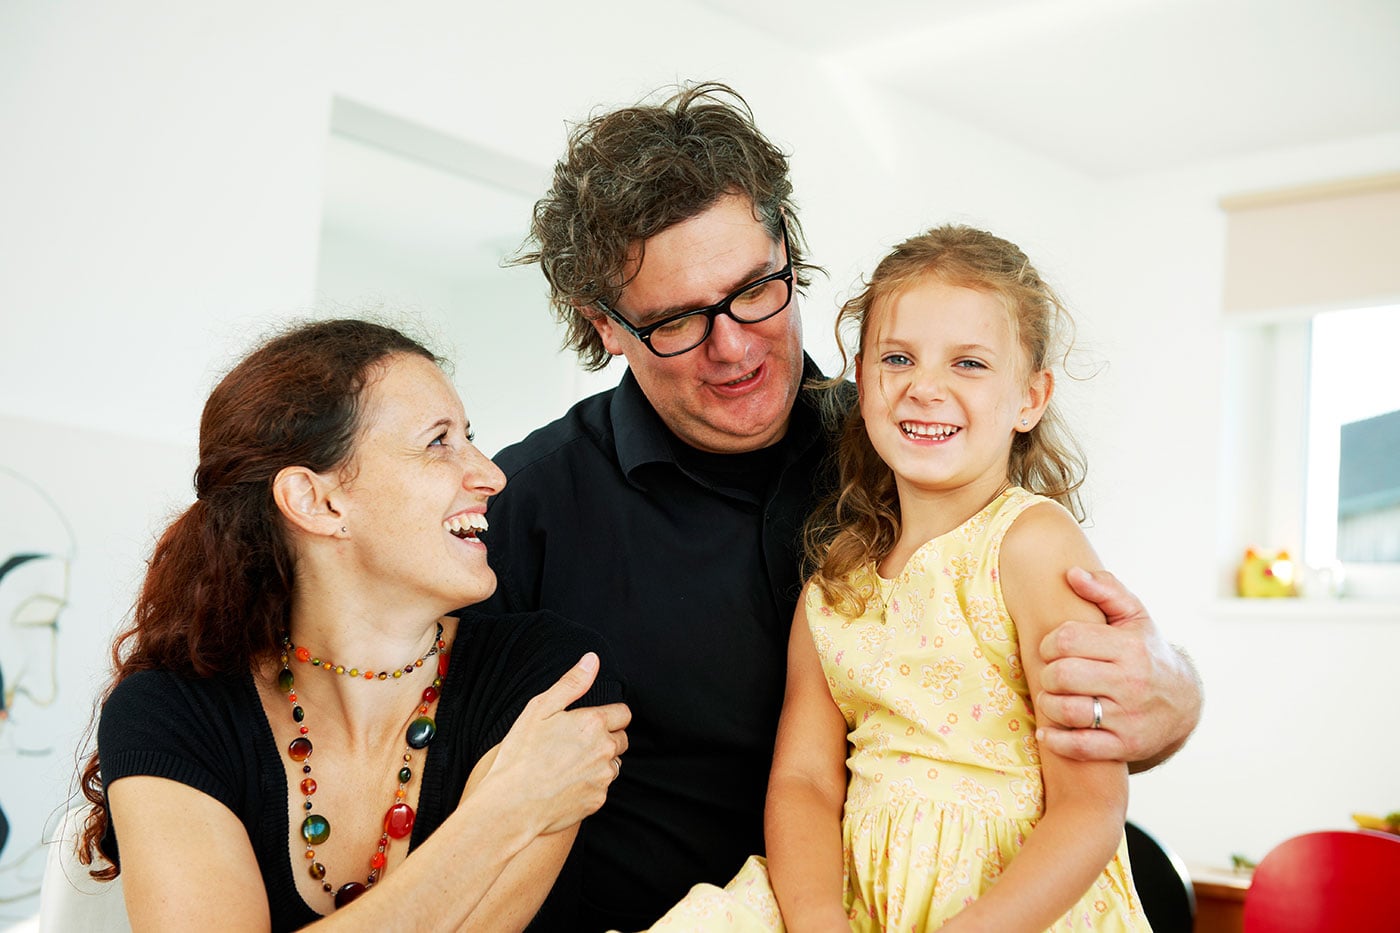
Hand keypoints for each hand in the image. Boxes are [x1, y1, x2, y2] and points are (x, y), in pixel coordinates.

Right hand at [481, 652, 630, 834]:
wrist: (511, 805)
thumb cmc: (520, 754)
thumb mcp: (540, 709)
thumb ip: (571, 683)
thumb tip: (592, 660)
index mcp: (593, 723)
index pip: (623, 713)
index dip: (607, 716)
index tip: (589, 723)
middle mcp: (605, 749)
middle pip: (621, 739)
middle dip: (606, 739)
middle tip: (574, 744)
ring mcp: (603, 777)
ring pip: (613, 764)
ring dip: (600, 762)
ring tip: (568, 765)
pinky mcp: (598, 800)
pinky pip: (602, 787)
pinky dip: (590, 784)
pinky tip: (565, 784)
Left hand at [1034, 568, 1200, 768]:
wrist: (1184, 702)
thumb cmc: (1147, 652)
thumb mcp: (1134, 617)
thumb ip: (1105, 590)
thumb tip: (1072, 573)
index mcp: (1130, 648)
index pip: (1068, 639)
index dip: (1049, 642)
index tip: (1051, 647)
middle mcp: (1131, 683)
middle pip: (1063, 675)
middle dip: (1046, 673)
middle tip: (1051, 673)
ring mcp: (1128, 718)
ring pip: (1068, 711)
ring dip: (1048, 704)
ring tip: (1050, 697)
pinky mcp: (1125, 746)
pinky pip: (1080, 747)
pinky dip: (1056, 741)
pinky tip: (1047, 732)